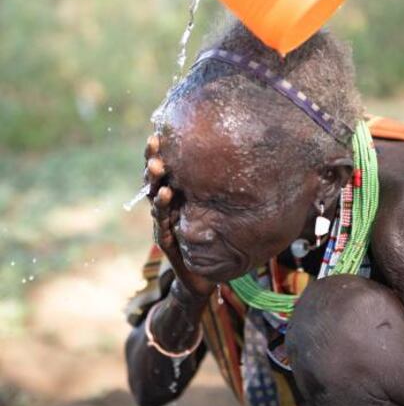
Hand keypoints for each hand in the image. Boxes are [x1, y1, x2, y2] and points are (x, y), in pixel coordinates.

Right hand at [145, 135, 215, 299]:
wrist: (206, 275)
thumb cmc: (215, 238)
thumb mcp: (222, 208)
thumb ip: (226, 188)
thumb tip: (247, 155)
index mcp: (178, 193)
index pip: (167, 168)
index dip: (162, 150)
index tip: (161, 131)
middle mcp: (168, 204)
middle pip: (156, 178)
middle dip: (154, 160)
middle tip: (153, 142)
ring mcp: (164, 221)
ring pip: (155, 196)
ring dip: (156, 181)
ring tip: (158, 165)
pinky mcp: (165, 238)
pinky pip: (162, 220)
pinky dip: (163, 207)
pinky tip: (166, 194)